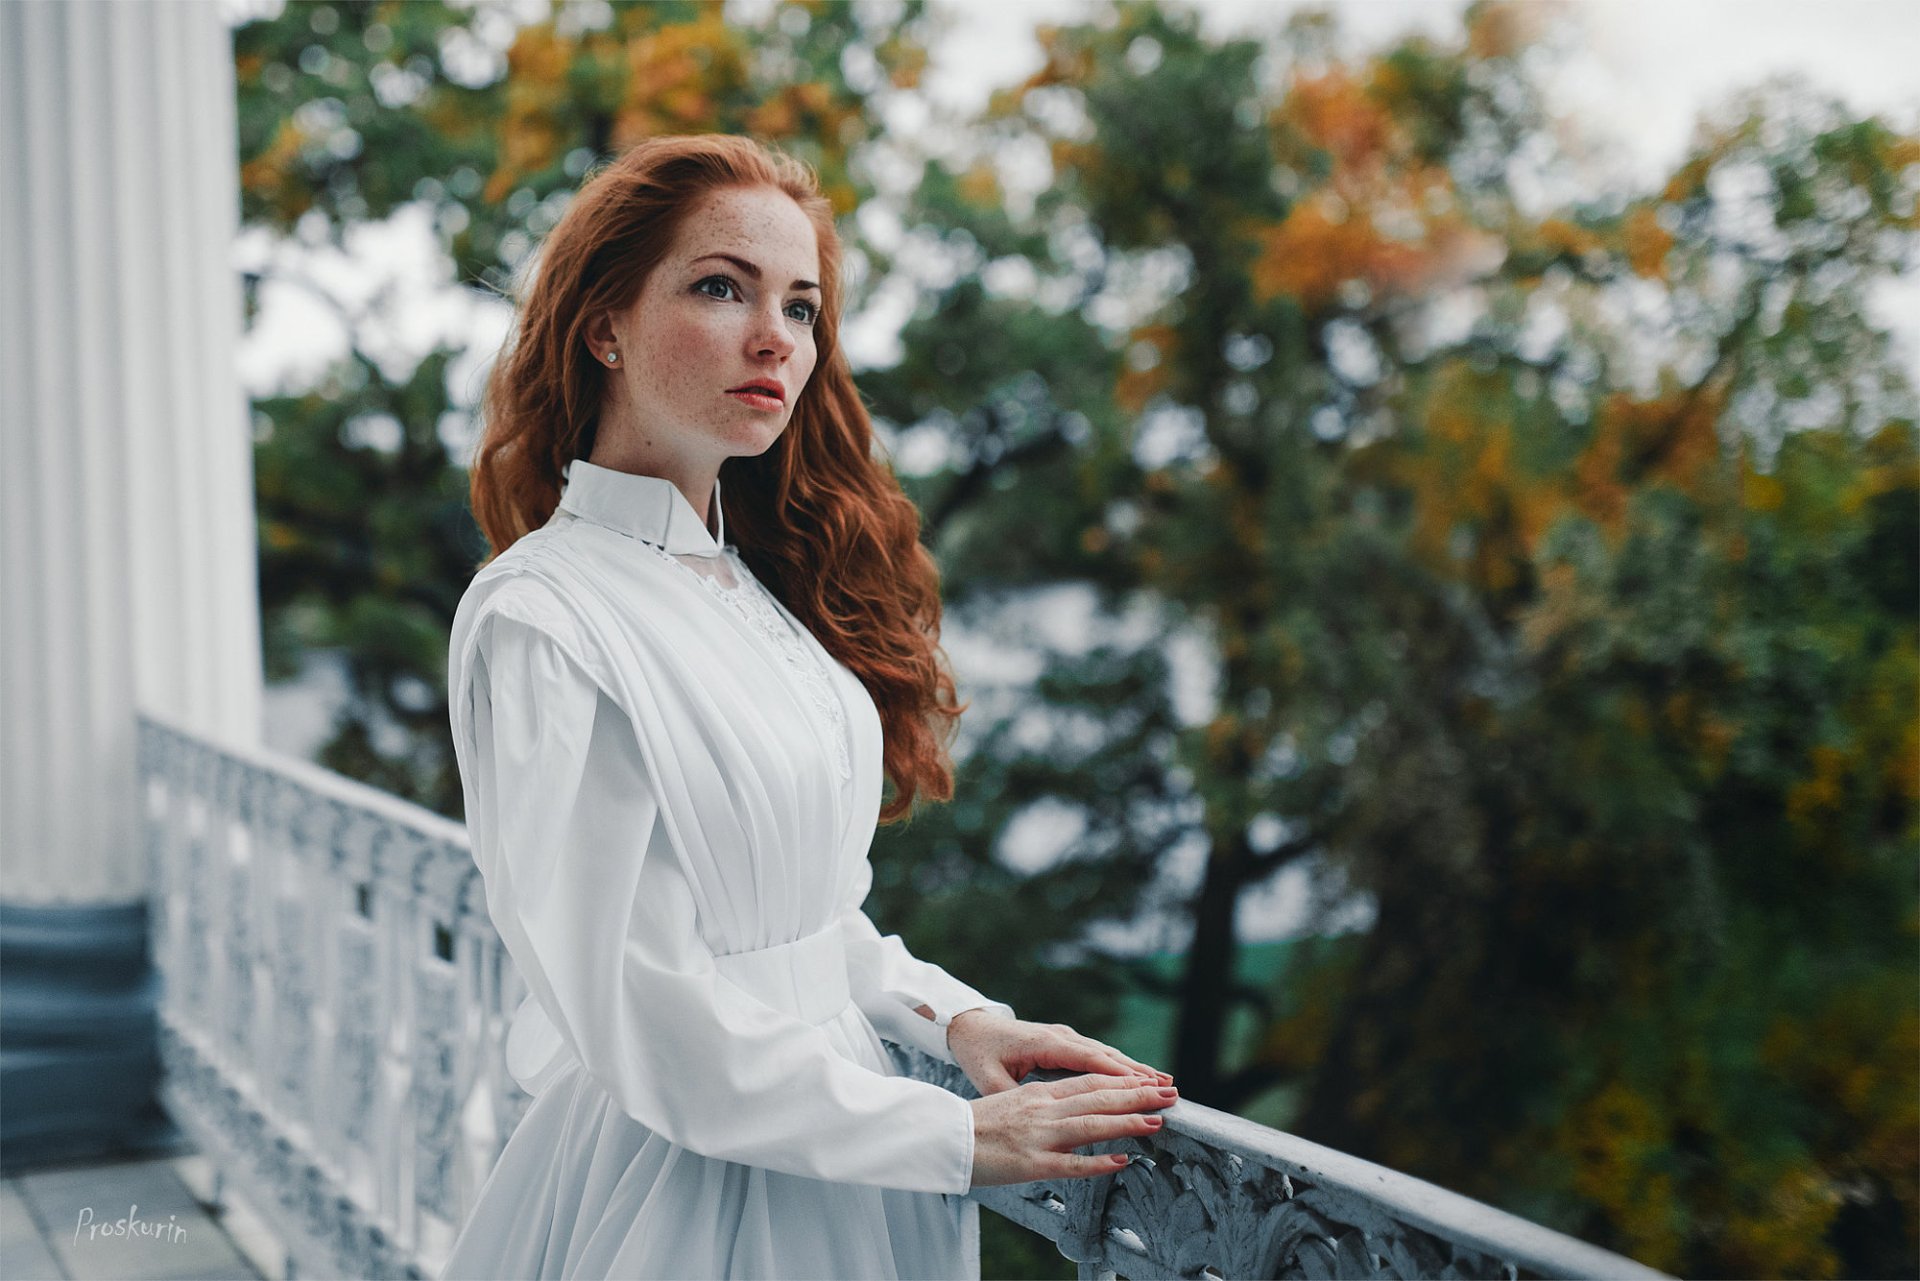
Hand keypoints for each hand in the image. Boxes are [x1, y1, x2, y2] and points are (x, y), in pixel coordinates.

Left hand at [944, 1010, 1173, 1096]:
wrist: (970, 1025)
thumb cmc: (978, 1052)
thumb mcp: (988, 1079)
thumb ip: (1013, 1095)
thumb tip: (1032, 1114)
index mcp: (1046, 1044)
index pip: (1091, 1059)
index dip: (1122, 1074)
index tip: (1148, 1085)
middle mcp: (1060, 1036)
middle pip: (1107, 1055)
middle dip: (1138, 1072)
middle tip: (1169, 1087)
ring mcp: (1064, 1036)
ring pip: (1105, 1053)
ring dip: (1133, 1068)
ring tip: (1162, 1081)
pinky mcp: (1063, 1041)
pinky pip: (1096, 1054)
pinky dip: (1118, 1065)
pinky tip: (1135, 1076)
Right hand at [968, 1073, 1177, 1187]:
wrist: (941, 1137)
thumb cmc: (973, 1124)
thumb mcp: (1010, 1101)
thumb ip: (1041, 1103)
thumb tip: (1070, 1105)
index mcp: (1039, 1094)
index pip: (1090, 1082)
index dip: (1124, 1082)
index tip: (1150, 1082)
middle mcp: (1043, 1110)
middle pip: (1099, 1098)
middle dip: (1139, 1095)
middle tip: (1171, 1094)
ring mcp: (1039, 1136)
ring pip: (1092, 1125)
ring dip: (1128, 1122)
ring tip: (1158, 1121)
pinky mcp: (1031, 1163)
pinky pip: (1071, 1164)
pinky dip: (1098, 1162)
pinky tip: (1122, 1161)